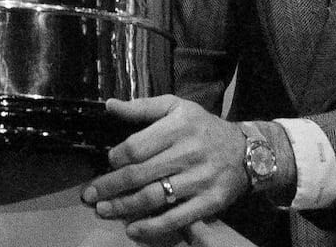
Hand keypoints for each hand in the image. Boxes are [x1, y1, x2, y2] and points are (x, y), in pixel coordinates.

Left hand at [81, 96, 248, 242]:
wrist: (246, 151)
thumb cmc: (202, 127)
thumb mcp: (175, 107)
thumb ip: (142, 107)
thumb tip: (109, 105)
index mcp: (178, 126)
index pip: (137, 146)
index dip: (117, 157)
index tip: (108, 163)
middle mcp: (188, 152)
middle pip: (140, 174)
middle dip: (110, 186)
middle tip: (90, 195)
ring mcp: (199, 180)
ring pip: (154, 197)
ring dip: (124, 207)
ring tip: (104, 210)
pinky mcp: (209, 202)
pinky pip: (176, 218)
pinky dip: (152, 226)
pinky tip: (133, 229)